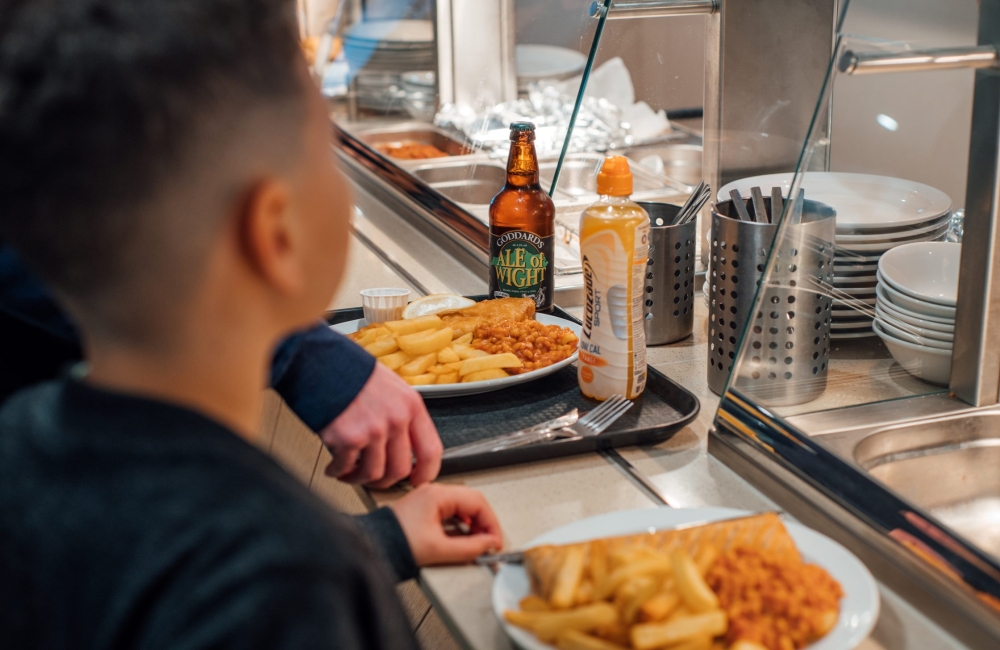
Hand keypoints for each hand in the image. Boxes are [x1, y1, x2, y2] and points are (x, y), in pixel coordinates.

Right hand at [321, 362, 442, 488]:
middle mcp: (396, 419)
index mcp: (411, 405)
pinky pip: (346, 468)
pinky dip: (338, 472)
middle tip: (373, 479)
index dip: (426, 473)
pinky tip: (333, 466)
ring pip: (374, 474)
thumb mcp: (391, 386)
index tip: (418, 480)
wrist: (320, 361)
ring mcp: (373, 430)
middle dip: (385, 481)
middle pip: (400, 469)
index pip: (431, 450)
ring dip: (359, 478)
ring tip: (348, 472)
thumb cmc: (351, 371)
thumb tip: (404, 443)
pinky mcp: (348, 438)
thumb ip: (401, 413)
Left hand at [391, 483, 503, 566]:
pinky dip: (461, 524)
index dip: (491, 523)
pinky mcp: (423, 508)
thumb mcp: (438, 550)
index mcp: (438, 495)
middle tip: (489, 542)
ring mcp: (428, 498)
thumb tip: (488, 544)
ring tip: (477, 542)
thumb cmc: (396, 543)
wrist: (372, 547)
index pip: (477, 502)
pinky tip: (462, 538)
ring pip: (462, 506)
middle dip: (484, 523)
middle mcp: (433, 492)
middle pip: (471, 501)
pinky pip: (451, 511)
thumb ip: (469, 548)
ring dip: (473, 524)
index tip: (495, 541)